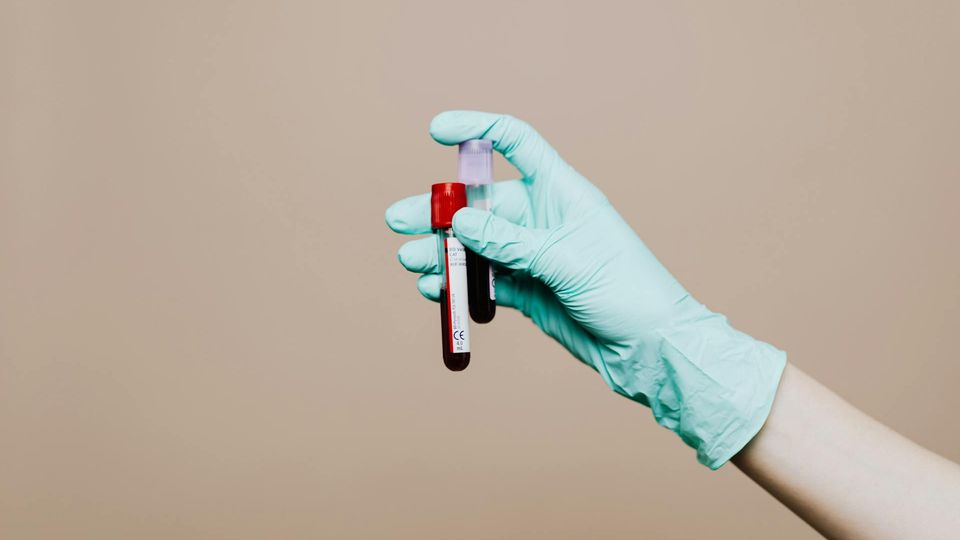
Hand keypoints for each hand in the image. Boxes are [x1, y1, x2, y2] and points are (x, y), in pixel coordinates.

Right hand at [386, 111, 785, 467]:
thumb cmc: (627, 290)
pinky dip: (458, 286)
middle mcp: (541, 218)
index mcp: (560, 191)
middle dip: (439, 210)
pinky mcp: (526, 290)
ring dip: (442, 251)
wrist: (649, 347)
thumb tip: (460, 222)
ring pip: (475, 245)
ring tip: (412, 262)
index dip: (476, 130)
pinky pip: (483, 281)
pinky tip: (436, 291)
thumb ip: (511, 241)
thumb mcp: (566, 260)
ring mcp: (531, 255)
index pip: (514, 143)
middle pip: (479, 203)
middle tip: (398, 220)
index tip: (436, 131)